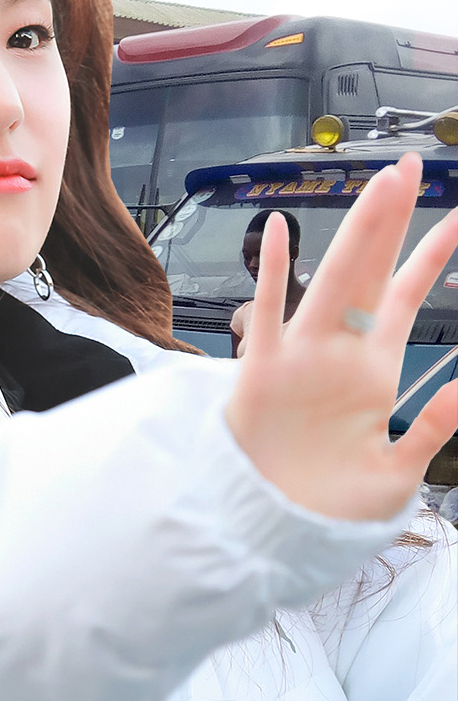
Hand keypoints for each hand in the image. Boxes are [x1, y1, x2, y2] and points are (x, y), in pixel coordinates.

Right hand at [225, 153, 457, 521]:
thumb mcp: (398, 474)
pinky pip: (267, 314)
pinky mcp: (262, 373)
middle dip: (394, 219)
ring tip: (383, 184)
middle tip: (416, 164)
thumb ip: (433, 427)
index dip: (431, 255)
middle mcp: (338, 351)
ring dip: (357, 233)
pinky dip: (270, 272)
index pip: (407, 297)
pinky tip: (277, 230)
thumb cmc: (329, 509)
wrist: (269, 535)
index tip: (455, 215)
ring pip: (333, 280)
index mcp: (372, 369)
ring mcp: (300, 356)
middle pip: (372, 270)